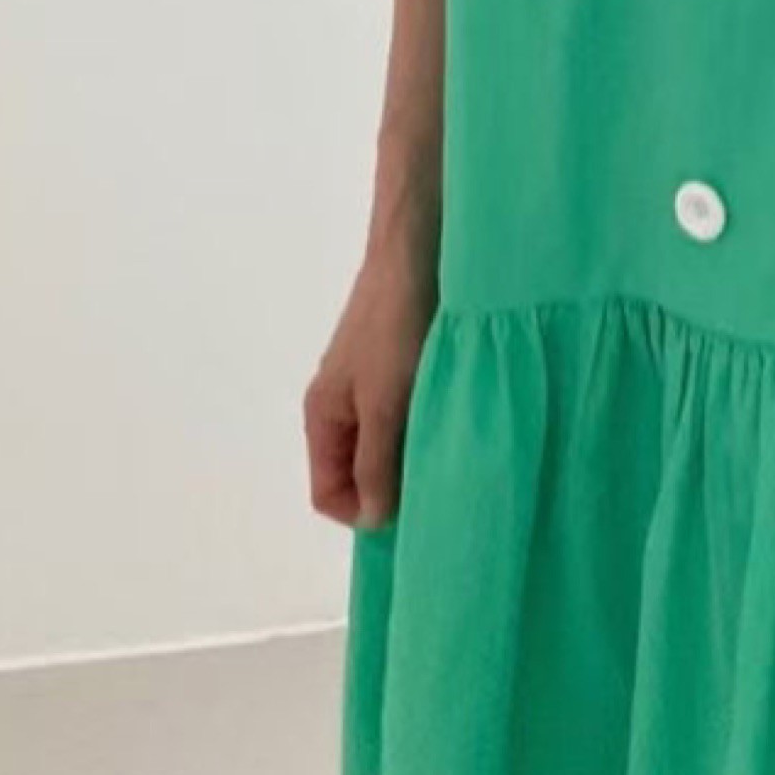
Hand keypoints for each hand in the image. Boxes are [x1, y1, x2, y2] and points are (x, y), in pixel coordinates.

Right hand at [301, 253, 433, 528]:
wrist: (416, 254)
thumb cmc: (394, 329)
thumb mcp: (384, 404)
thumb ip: (375, 462)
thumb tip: (371, 520)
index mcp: (322, 416)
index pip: (327, 492)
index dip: (362, 511)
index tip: (409, 507)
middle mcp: (340, 405)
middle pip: (356, 471)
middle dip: (390, 484)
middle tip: (435, 479)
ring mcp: (368, 384)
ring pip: (384, 443)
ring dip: (410, 453)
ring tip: (447, 446)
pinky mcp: (397, 366)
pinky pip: (403, 414)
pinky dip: (423, 424)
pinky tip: (452, 415)